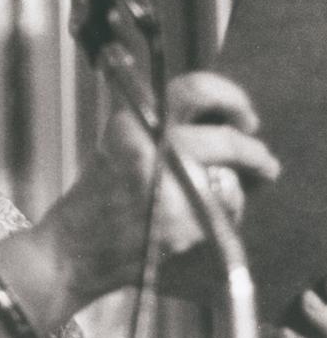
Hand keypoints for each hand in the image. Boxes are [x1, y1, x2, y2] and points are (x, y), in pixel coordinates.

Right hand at [49, 71, 279, 302]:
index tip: (244, 115)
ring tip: (212, 203)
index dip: (230, 97)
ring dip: (233, 193)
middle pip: (225, 140)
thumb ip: (167, 128)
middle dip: (253, 153)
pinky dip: (218, 220)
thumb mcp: (122, 144)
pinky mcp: (181, 221)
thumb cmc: (100, 199)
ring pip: (229, 181)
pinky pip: (222, 214)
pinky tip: (194, 226)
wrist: (75, 248)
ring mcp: (166, 185)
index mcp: (133, 123)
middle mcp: (149, 147)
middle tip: (262, 163)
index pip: (194, 89)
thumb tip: (230, 124)